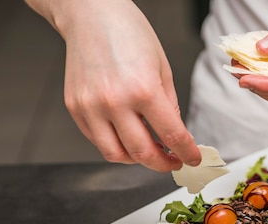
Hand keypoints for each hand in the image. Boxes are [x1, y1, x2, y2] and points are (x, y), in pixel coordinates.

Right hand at [44, 0, 200, 170]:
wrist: (91, 14)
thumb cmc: (128, 33)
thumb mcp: (162, 68)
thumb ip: (169, 106)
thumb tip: (175, 135)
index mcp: (143, 89)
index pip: (172, 136)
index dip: (187, 153)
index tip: (192, 158)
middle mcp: (114, 102)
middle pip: (143, 153)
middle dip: (163, 164)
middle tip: (172, 162)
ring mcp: (91, 107)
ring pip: (116, 155)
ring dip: (137, 160)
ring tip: (149, 151)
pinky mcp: (75, 107)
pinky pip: (97, 140)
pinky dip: (115, 144)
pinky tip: (127, 134)